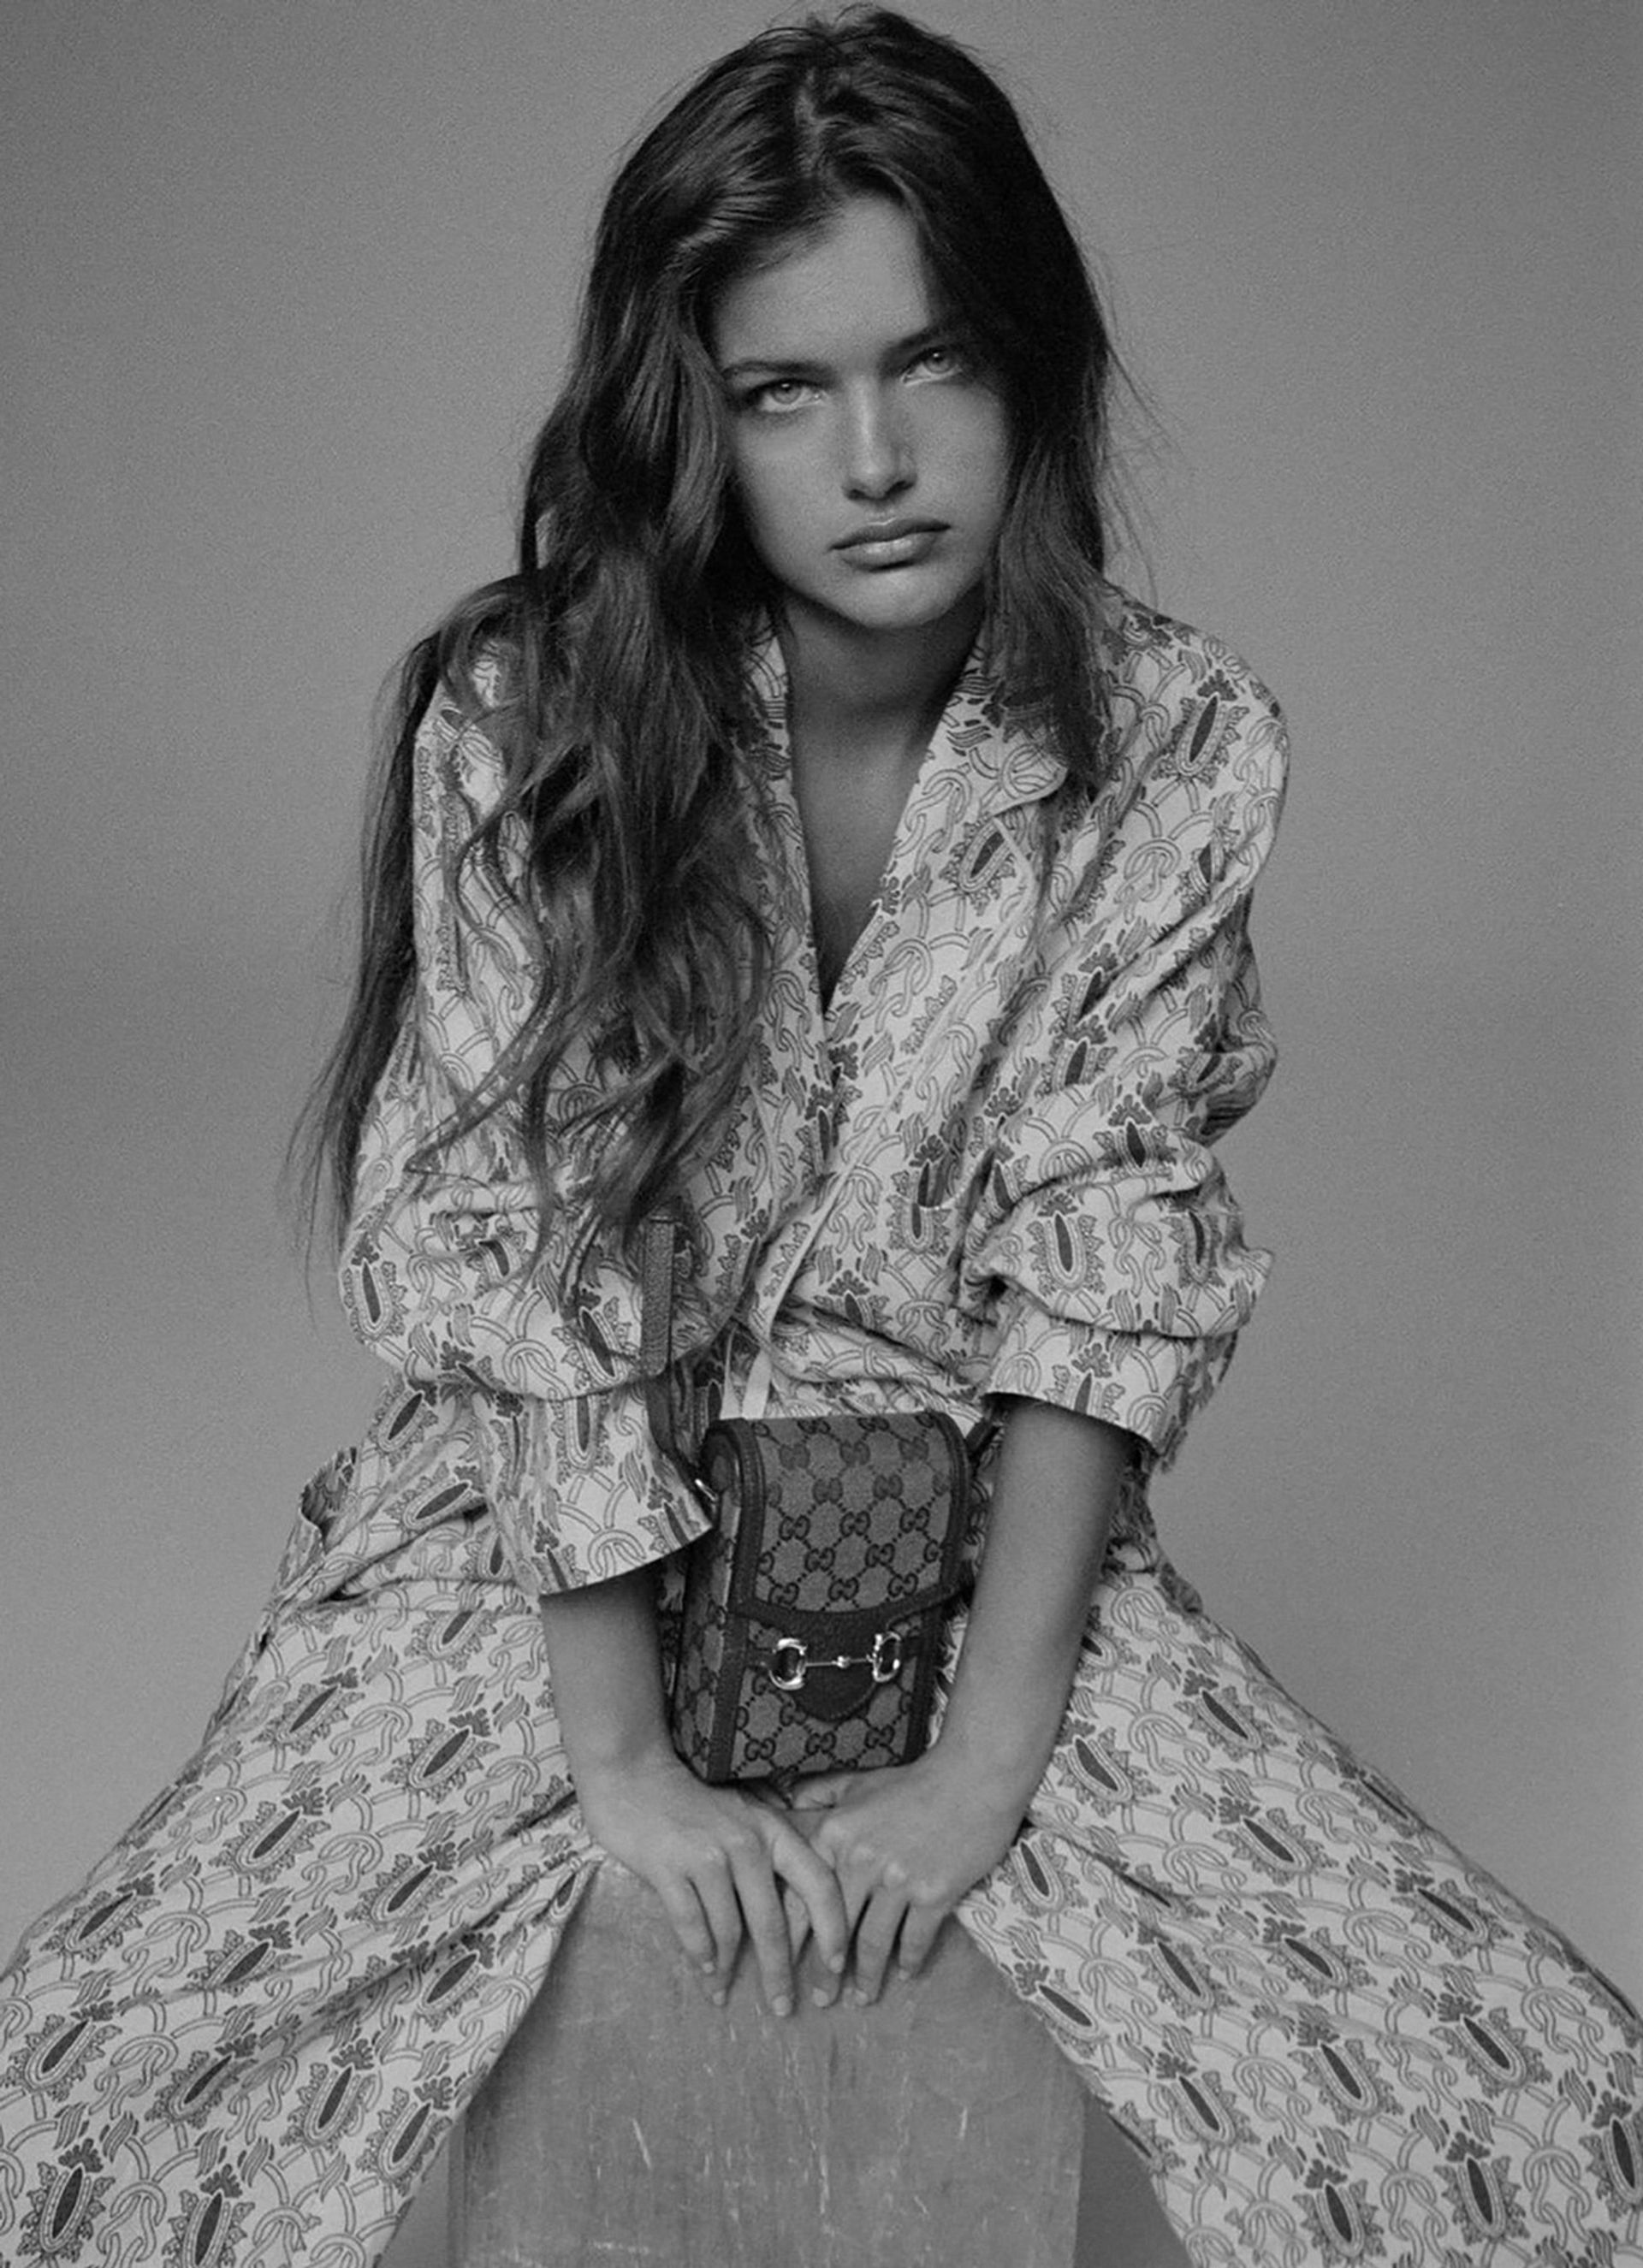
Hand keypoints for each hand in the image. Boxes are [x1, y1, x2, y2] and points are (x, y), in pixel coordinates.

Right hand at [574, 1746, 848, 2014]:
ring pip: (728, 1930)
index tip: (836, 1965)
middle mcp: (745, 1843)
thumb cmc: (689, 1796)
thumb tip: (795, 1907)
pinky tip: (703, 1970)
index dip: (833, 1928)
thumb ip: (766, 1849)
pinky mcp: (669, 1867)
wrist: (632, 1771)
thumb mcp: (741, 1813)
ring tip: (724, 1990)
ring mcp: (706, 1855)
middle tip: (784, 2007)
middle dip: (779, 1972)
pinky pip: (691, 1925)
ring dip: (727, 1968)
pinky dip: (699, 1954)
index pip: (819, 1882)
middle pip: (773, 1922)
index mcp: (771, 1829)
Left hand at [784, 1749, 1029, 2005]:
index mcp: (836, 1834)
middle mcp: (861, 1860)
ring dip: (866, 1977)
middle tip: (818, 2000)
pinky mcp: (933, 1894)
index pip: (801, 1895)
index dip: (790, 1936)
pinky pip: (914, 1940)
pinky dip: (909, 1962)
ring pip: (873, 1943)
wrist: (973, 1777)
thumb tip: (788, 1799)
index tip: (782, 1964)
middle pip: (834, 1929)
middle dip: (824, 1972)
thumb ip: (822, 1793)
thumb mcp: (860, 1782)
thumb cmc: (915, 1781)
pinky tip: (906, 1975)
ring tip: (860, 1999)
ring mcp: (898, 1879)